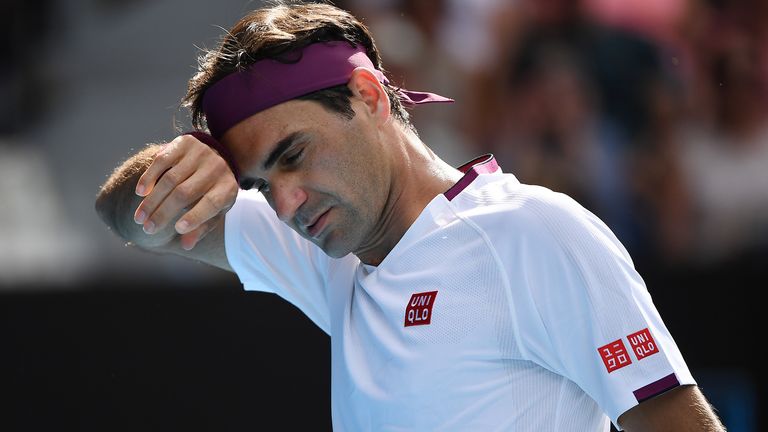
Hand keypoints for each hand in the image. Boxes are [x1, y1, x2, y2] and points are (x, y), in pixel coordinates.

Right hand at [133, 134, 237, 249]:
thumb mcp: (216, 211)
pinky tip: (141, 193)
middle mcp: (216, 168)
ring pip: (170, 179)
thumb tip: (186, 245)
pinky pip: (162, 161)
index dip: (195, 217)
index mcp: (228, 188)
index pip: (212, 203)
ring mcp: (201, 153)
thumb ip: (202, 227)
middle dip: (163, 213)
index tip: (178, 229)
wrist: (219, 158)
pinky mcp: (185, 142)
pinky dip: (149, 177)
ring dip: (152, 200)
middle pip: (185, 193)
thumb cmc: (214, 192)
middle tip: (147, 229)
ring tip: (139, 218)